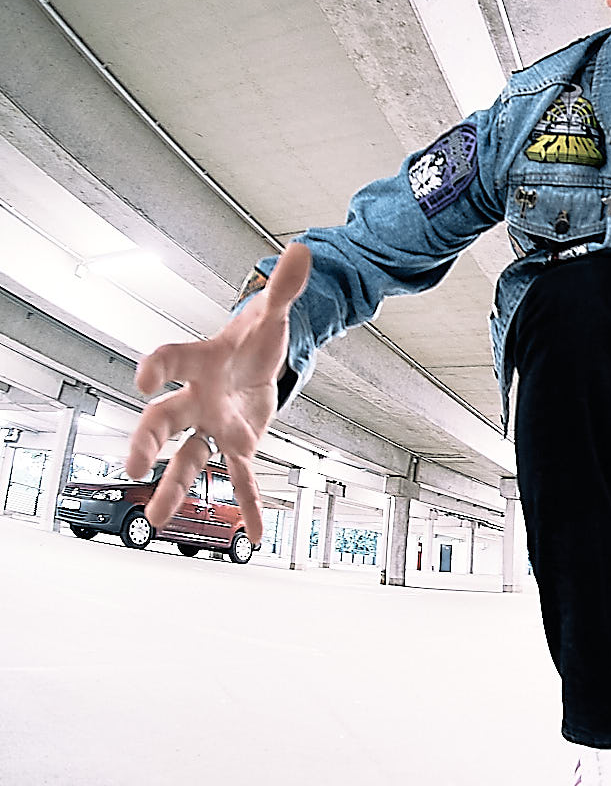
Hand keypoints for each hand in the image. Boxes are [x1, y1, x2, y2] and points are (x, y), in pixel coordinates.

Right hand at [126, 244, 311, 543]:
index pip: (170, 359)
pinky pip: (240, 478)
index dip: (157, 366)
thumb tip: (302, 250)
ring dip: (173, 487)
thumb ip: (284, 286)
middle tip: (133, 463)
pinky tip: (255, 535)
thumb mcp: (273, 312)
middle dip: (148, 439)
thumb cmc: (253, 337)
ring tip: (157, 518)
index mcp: (200, 361)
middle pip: (164, 418)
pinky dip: (249, 506)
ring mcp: (214, 426)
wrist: (258, 360)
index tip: (145, 377)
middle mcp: (197, 398)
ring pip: (188, 459)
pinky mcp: (238, 444)